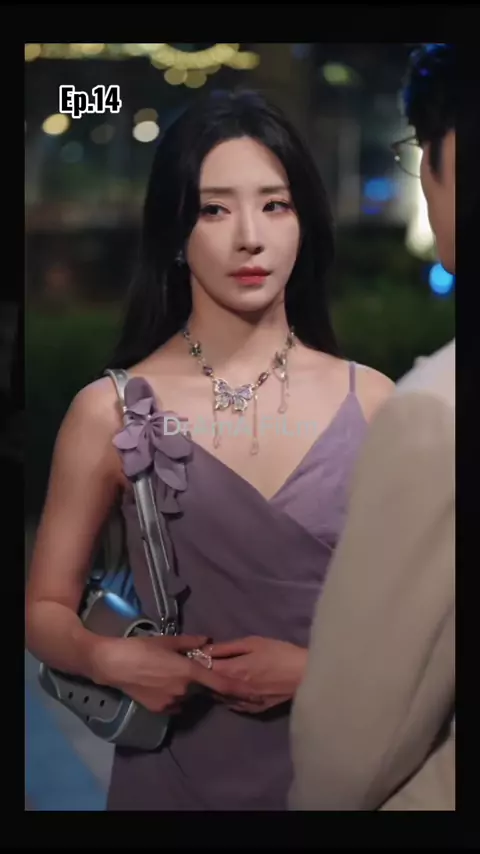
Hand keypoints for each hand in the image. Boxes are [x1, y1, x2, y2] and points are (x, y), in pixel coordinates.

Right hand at [92, 634, 253, 714]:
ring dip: (186, 689)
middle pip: (202, 690)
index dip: (238, 689)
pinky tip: (160, 683)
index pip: (220, 683)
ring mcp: (171, 703)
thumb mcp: (167, 641)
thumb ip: (190, 642)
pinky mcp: (159, 710)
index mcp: (189, 673)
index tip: (252, 692)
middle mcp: (184, 691)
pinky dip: (174, 696)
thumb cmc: (141, 648)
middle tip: (191, 670)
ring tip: (170, 674)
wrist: (114, 665)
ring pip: (187, 697)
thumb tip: (208, 641)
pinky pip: (174, 703)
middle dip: (202, 682)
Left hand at [207, 636, 307, 713]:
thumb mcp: (252, 643)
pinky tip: (230, 689)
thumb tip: (205, 650)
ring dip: (214, 688)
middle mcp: (233, 690)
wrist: (304, 674)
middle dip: (203, 676)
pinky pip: (233, 705)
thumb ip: (227, 647)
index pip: (204, 669)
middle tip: (203, 667)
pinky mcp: (253, 710)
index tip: (195, 656)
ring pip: (220, 698)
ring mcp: (243, 703)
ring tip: (215, 677)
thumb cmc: (279, 653)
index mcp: (232, 671)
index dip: (197, 662)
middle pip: (209, 686)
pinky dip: (227, 697)